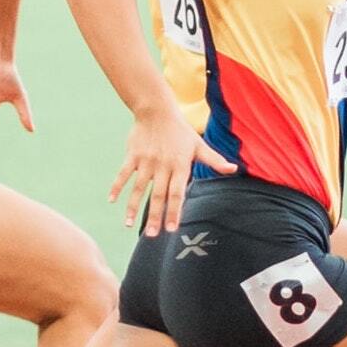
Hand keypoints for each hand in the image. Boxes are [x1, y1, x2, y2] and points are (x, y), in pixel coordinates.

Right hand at [110, 108, 236, 236]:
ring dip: (132, 207)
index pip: (177, 193)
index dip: (174, 211)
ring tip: (129, 225)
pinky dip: (117, 187)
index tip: (172, 229)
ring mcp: (146, 161)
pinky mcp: (132, 155)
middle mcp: (162, 166)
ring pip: (138, 188)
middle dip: (155, 216)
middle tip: (152, 235)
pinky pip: (123, 174)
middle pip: (158, 195)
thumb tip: (234, 169)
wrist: (157, 110)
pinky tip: (112, 201)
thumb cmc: (180, 131)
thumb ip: (215, 160)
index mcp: (179, 165)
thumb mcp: (199, 145)